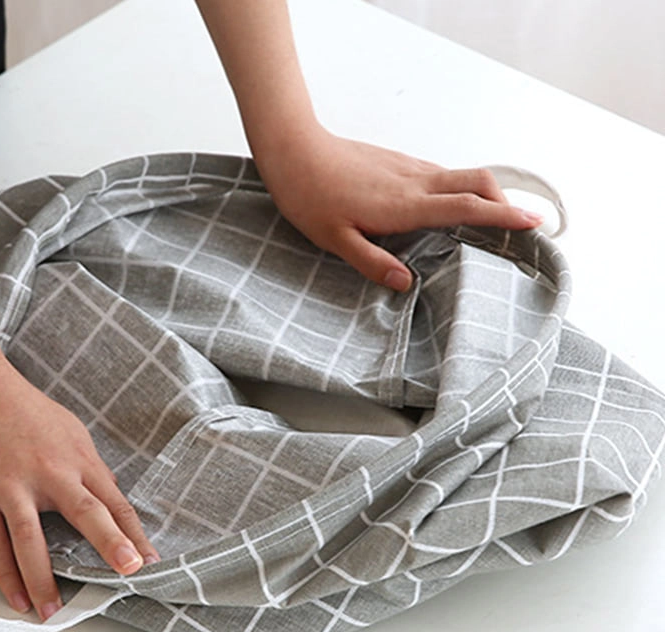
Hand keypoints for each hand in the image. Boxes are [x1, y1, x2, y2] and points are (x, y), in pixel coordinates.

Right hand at [0, 361, 158, 619]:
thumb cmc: (22, 408)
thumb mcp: (69, 430)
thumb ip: (88, 466)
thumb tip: (108, 495)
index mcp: (77, 458)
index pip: (113, 501)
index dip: (133, 532)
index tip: (149, 560)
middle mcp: (50, 473)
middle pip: (86, 513)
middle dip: (111, 543)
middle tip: (128, 571)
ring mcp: (12, 486)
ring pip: (33, 540)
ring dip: (45, 579)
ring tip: (55, 612)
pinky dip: (5, 574)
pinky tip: (16, 597)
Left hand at [255, 127, 543, 290]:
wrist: (294, 149)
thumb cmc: (310, 196)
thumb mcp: (334, 240)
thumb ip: (372, 261)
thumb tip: (407, 284)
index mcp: (404, 204)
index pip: (466, 207)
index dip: (504, 216)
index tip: (535, 224)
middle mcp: (415, 181)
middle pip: (479, 182)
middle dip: (507, 202)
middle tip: (524, 225)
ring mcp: (409, 168)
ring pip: (463, 175)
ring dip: (487, 195)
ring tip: (497, 221)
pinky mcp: (400, 163)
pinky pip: (442, 175)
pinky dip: (462, 190)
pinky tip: (453, 209)